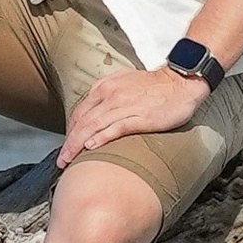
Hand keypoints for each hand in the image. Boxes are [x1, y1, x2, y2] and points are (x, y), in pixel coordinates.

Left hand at [56, 63, 211, 162]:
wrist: (181, 82)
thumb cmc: (154, 86)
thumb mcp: (123, 83)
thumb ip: (106, 95)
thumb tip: (93, 114)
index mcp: (105, 87)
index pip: (80, 112)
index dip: (70, 132)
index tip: (66, 147)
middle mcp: (111, 95)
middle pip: (82, 121)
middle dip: (69, 143)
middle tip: (61, 160)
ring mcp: (126, 105)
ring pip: (94, 126)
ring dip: (78, 144)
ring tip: (69, 160)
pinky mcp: (141, 116)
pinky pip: (116, 127)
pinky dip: (101, 137)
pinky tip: (91, 147)